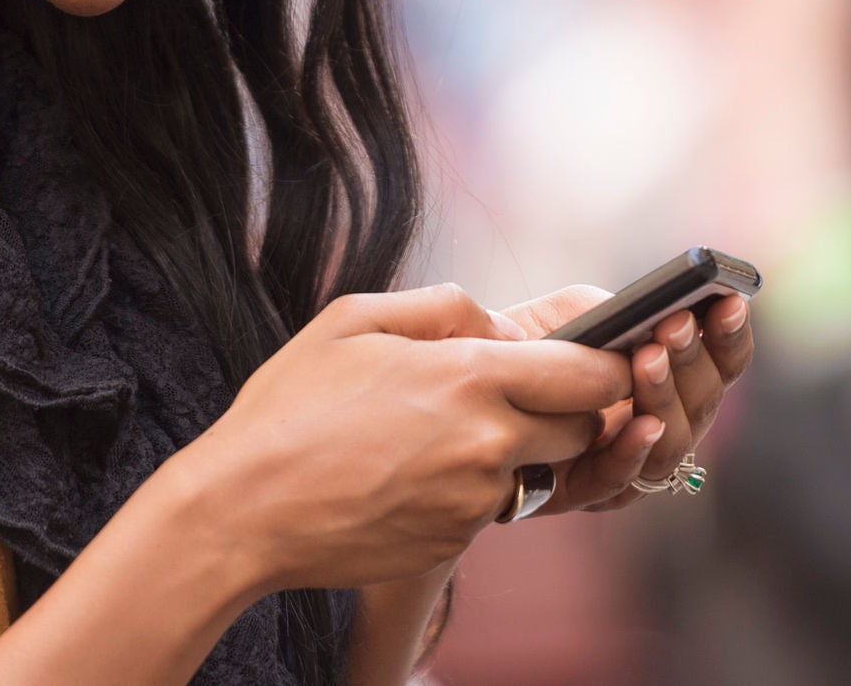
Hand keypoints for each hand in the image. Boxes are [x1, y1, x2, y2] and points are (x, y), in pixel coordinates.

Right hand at [187, 284, 631, 593]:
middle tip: (524, 392)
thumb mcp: (356, 318)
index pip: (594, 375)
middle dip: (570, 409)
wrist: (242, 510)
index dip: (607, 364)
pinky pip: (492, 507)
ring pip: (539, 470)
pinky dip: (473, 488)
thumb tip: (502, 327)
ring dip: (519, 450)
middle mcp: (489, 444)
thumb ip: (445, 307)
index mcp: (472, 377)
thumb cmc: (291, 406)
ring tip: (445, 432)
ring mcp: (475, 502)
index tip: (596, 358)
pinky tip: (414, 472)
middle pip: (584, 428)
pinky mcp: (455, 542)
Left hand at [497, 284, 754, 513]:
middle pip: (704, 401)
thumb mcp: (566, 313)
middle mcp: (659, 421)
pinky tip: (640, 424)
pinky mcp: (585, 490)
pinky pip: (619, 481)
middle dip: (692, 361)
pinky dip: (634, 453)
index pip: (720, 361)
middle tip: (675, 326)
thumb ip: (605, 309)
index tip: (730, 302)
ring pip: (673, 445)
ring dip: (664, 398)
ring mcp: (628, 460)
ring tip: (648, 358)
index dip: (730, 336)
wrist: (463, 390)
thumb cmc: (521, 347)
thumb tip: (641, 317)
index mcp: (668, 374)